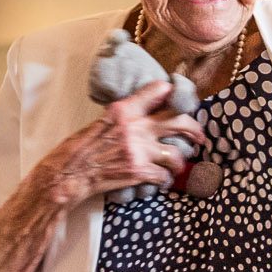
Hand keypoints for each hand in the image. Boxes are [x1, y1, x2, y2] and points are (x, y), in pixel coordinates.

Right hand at [49, 80, 207, 201]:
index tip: (181, 101)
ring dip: (179, 163)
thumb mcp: (104, 121)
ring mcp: (139, 150)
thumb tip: (147, 116)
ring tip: (177, 166)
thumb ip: (127, 116)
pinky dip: (165, 181)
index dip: (173, 94)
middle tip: (200, 137)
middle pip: (179, 121)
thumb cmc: (83, 148)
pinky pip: (164, 176)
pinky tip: (161, 181)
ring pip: (176, 154)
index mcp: (125, 109)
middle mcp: (135, 127)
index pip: (158, 90)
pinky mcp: (140, 171)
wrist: (71, 172)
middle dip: (195, 130)